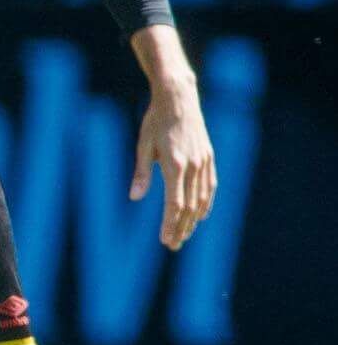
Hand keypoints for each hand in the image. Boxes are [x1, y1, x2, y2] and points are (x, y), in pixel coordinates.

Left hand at [129, 30, 214, 249]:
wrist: (179, 99)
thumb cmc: (155, 122)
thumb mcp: (143, 146)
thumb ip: (141, 173)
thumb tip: (134, 198)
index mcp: (175, 164)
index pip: (174, 203)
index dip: (170, 224)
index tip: (164, 240)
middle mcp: (193, 166)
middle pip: (189, 207)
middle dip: (181, 228)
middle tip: (172, 246)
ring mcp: (204, 162)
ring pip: (202, 199)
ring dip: (193, 220)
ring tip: (184, 235)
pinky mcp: (209, 158)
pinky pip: (210, 187)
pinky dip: (205, 204)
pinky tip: (200, 215)